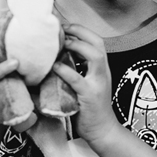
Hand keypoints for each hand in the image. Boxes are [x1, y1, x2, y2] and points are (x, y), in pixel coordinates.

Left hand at [53, 23, 118, 149]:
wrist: (103, 131)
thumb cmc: (89, 108)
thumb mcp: (85, 84)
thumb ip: (76, 70)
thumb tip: (56, 56)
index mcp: (101, 68)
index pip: (95, 41)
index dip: (80, 30)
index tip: (63, 26)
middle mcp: (102, 72)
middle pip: (97, 42)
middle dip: (79, 31)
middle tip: (61, 28)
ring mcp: (98, 83)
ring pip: (95, 56)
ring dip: (77, 46)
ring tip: (61, 43)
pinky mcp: (90, 96)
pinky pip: (78, 79)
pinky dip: (65, 70)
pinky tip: (54, 66)